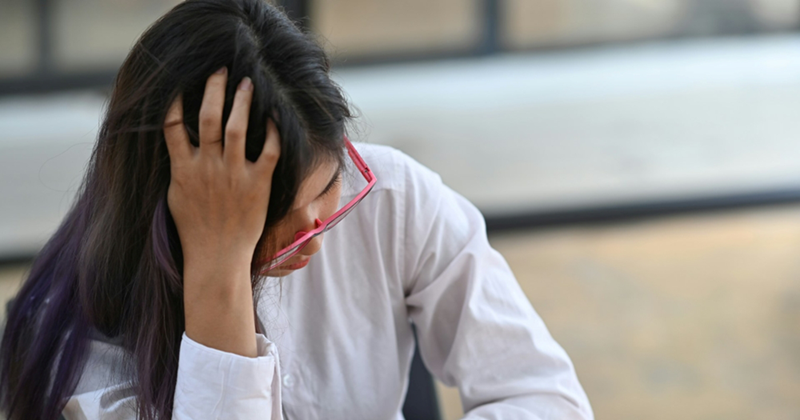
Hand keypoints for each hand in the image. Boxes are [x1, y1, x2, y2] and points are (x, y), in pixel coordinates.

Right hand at [163, 67, 279, 266]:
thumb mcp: (175, 197)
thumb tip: (177, 147)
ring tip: (247, 83)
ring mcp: (233, 174)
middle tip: (221, 70)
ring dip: (242, 102)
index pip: (173, 127)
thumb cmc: (194, 230)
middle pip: (209, 118)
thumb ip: (178, 169)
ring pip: (236, 127)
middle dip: (214, 89)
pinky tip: (274, 117)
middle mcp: (207, 167)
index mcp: (184, 169)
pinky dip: (272, 132)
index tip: (180, 83)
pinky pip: (268, 151)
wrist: (216, 257)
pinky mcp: (257, 184)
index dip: (175, 102)